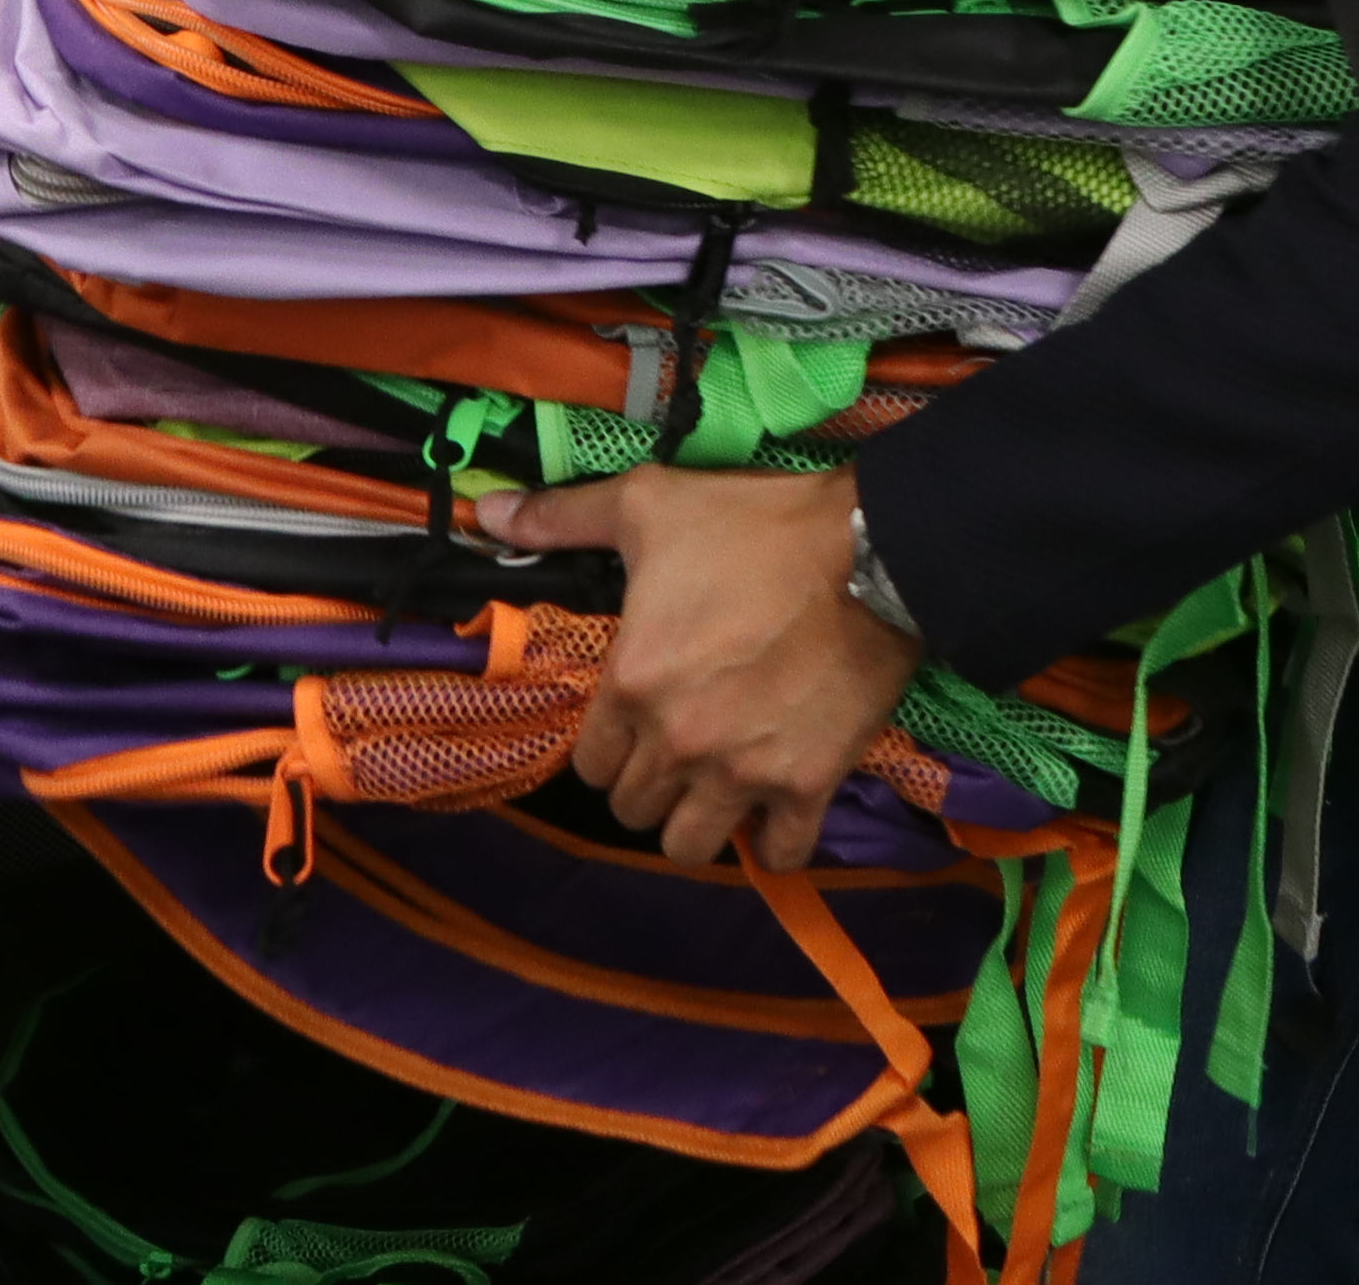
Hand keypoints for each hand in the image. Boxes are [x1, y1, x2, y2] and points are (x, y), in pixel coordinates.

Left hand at [477, 466, 918, 873]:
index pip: (590, 764)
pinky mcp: (807, 784)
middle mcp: (677, 741)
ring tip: (717, 786)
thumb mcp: (651, 503)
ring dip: (698, 822)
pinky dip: (773, 841)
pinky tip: (773, 810)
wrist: (872, 549)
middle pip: (633, 809)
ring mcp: (743, 771)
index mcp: (631, 683)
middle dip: (650, 783)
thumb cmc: (757, 526)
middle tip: (679, 748)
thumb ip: (564, 518)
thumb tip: (486, 516)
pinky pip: (777, 854)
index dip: (610, 746)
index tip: (637, 722)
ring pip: (689, 846)